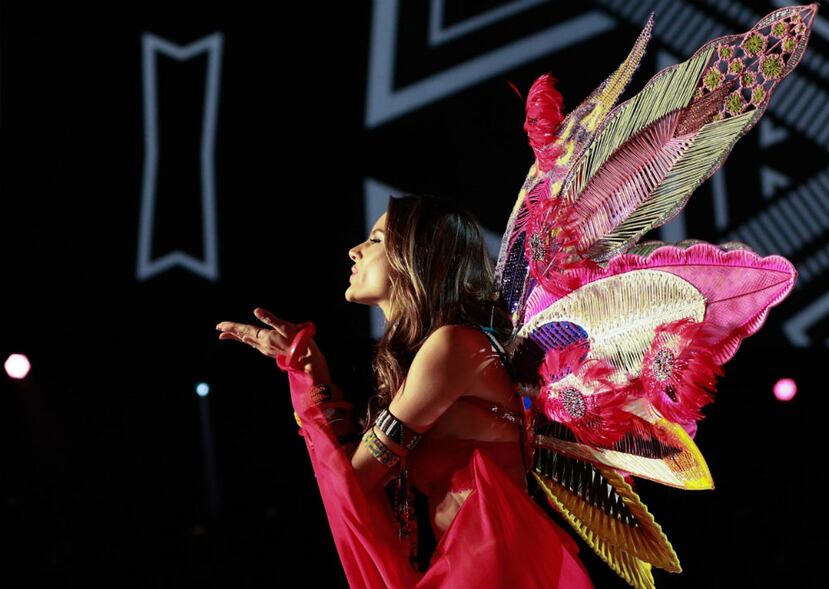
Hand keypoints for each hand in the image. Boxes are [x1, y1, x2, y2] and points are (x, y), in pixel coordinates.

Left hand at [216, 308, 331, 382]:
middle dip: (231, 332)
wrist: (306, 359)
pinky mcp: (271, 351)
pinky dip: (248, 341)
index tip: (219, 326)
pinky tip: (248, 340)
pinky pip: (255, 344)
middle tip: (218, 329)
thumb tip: (256, 310)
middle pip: (243, 336)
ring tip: (228, 335)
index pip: (244, 330)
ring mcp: (266, 349)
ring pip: (248, 341)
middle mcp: (262, 344)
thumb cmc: (298, 341)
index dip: (231, 327)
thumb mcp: (285, 326)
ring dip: (238, 336)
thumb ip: (270, 319)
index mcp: (264, 337)